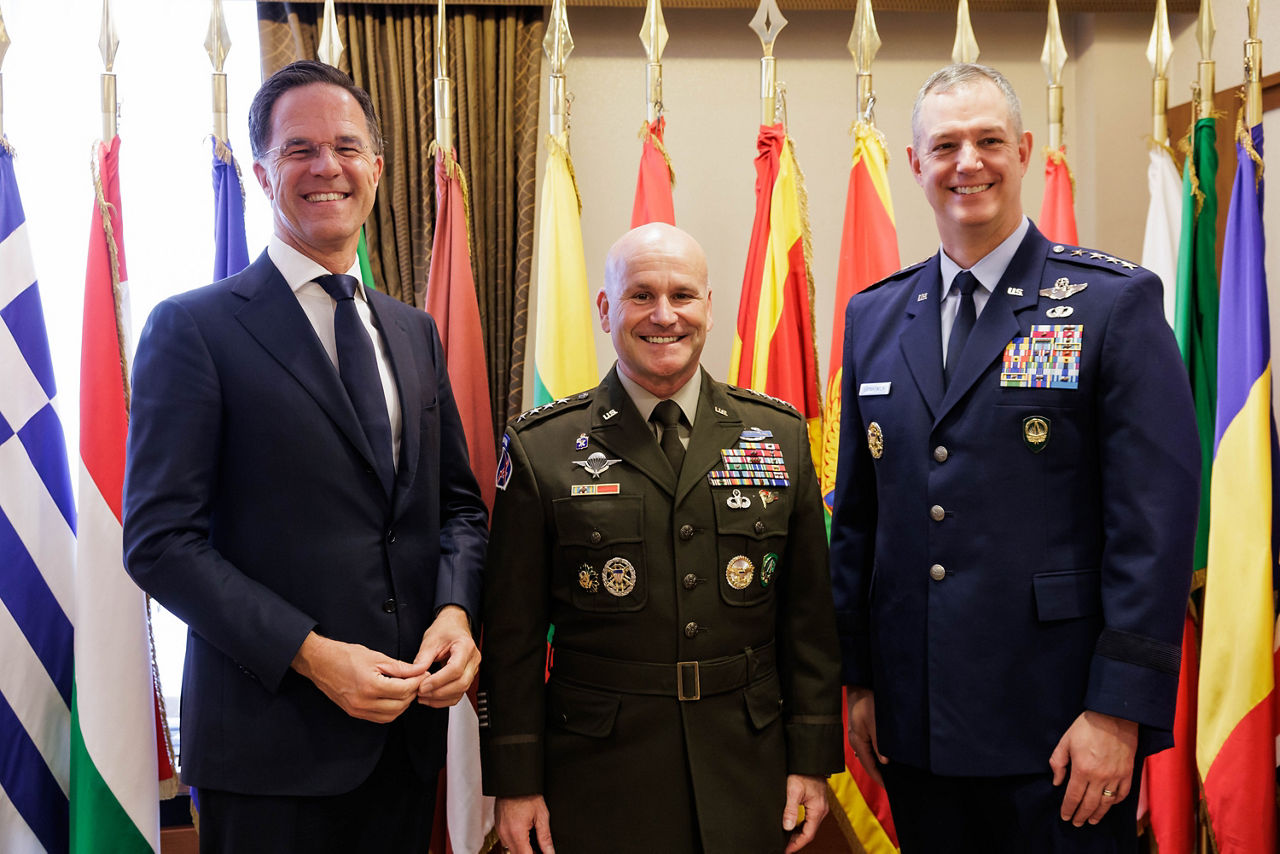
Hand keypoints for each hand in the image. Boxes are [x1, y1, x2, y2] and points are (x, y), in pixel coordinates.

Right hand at [290, 632, 423, 721]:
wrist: (320, 662)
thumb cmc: (345, 656)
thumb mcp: (376, 657)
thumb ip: (400, 667)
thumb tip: (419, 671)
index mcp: (370, 686)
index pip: (404, 690)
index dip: (417, 682)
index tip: (424, 674)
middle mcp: (364, 702)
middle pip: (400, 705)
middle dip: (412, 693)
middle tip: (417, 680)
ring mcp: (358, 710)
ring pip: (391, 715)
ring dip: (403, 704)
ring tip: (405, 688)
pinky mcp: (355, 712)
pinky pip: (380, 718)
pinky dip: (391, 710)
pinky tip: (393, 697)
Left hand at [414, 605, 481, 706]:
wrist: (454, 626)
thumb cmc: (445, 630)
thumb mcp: (430, 640)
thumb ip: (423, 658)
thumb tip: (416, 674)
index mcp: (465, 646)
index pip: (455, 669)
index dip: (439, 680)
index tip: (423, 685)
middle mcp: (473, 659)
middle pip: (461, 683)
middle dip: (439, 692)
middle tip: (421, 692)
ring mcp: (472, 670)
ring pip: (461, 691)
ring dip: (441, 698)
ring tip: (423, 697)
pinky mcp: (467, 677)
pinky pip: (459, 693)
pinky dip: (445, 699)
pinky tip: (431, 698)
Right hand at [495, 794, 554, 853]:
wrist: (514, 782)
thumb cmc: (527, 794)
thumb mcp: (542, 816)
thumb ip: (545, 837)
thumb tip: (550, 852)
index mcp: (516, 832)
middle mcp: (505, 834)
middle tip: (540, 850)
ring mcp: (500, 831)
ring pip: (511, 850)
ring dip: (522, 849)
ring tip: (533, 841)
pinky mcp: (499, 828)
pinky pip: (507, 841)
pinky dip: (516, 842)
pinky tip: (525, 835)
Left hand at [782, 774, 828, 852]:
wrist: (810, 760)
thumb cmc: (802, 772)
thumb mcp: (793, 790)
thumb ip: (790, 809)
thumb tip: (787, 827)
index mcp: (818, 810)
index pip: (808, 835)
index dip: (796, 845)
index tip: (786, 850)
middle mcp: (821, 810)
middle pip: (809, 832)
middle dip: (797, 841)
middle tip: (783, 846)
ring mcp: (820, 806)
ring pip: (809, 826)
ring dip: (798, 834)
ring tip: (786, 839)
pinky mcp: (817, 803)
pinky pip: (809, 819)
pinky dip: (801, 826)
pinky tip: (792, 827)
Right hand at [846, 686, 886, 786]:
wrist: (858, 688)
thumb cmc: (866, 703)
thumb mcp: (875, 723)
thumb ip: (879, 744)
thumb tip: (884, 762)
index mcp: (858, 742)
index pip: (869, 767)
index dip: (880, 778)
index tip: (891, 788)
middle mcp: (855, 742)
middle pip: (868, 763)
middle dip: (879, 774)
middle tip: (893, 783)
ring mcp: (856, 736)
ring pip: (868, 756)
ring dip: (878, 765)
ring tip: (890, 773)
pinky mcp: (859, 730)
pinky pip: (868, 748)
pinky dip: (876, 755)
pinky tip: (884, 757)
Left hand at [1049, 710, 1137, 825]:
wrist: (1114, 716)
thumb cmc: (1087, 727)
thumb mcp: (1065, 741)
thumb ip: (1058, 762)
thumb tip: (1056, 781)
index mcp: (1082, 769)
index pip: (1073, 796)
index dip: (1068, 808)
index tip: (1065, 816)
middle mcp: (1100, 777)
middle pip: (1089, 804)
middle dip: (1082, 815)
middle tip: (1077, 822)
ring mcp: (1116, 776)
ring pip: (1107, 803)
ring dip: (1098, 814)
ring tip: (1092, 820)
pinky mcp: (1128, 773)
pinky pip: (1123, 794)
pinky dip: (1115, 802)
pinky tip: (1109, 805)